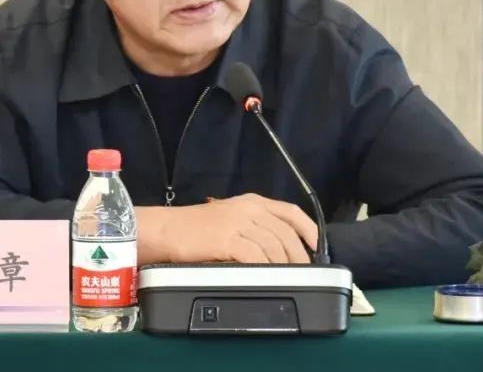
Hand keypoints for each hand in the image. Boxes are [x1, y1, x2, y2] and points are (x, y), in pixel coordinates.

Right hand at [137, 193, 317, 264]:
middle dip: (298, 256)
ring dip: (283, 267)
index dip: (308, 228)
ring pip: (273, 247)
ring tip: (286, 280)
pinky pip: (256, 257)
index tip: (317, 246)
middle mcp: (248, 209)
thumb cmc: (194, 228)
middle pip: (285, 233)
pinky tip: (267, 278)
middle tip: (302, 274)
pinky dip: (265, 269)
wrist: (165, 230)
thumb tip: (279, 249)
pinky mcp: (227, 239)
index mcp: (252, 202)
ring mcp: (238, 223)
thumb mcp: (229, 218)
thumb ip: (253, 227)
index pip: (290, 211)